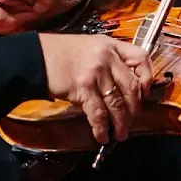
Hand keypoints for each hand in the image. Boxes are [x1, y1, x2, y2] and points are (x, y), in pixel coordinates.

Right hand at [38, 32, 152, 143]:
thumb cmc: (58, 54)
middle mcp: (107, 57)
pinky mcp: (83, 87)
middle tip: (131, 122)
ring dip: (120, 123)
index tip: (144, 92)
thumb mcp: (89, 48)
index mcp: (110, 45)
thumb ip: (107, 61)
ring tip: (120, 134)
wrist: (33, 57)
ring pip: (117, 103)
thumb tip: (121, 88)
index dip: (147, 78)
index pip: (141, 58)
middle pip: (132, 86)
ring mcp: (96, 72)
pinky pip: (98, 112)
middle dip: (134, 109)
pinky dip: (101, 127)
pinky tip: (101, 135)